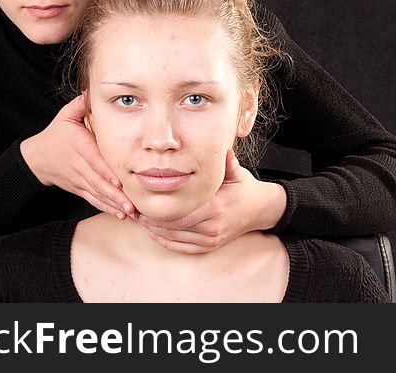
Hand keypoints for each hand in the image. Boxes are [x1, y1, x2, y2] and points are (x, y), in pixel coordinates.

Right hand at [20, 94, 134, 218]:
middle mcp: (79, 165)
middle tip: (132, 204)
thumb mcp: (65, 116)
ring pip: (97, 193)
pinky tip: (120, 214)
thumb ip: (80, 104)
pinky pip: (93, 199)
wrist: (36, 158)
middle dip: (115, 194)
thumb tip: (92, 91)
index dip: (106, 171)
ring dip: (114, 204)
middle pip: (98, 181)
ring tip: (130, 212)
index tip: (120, 181)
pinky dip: (107, 207)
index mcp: (78, 146)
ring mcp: (79, 179)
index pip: (94, 160)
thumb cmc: (56, 134)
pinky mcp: (79, 188)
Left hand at [140, 149, 286, 253]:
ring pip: (176, 239)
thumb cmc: (244, 188)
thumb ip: (226, 162)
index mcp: (216, 206)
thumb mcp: (236, 172)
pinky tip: (154, 233)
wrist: (260, 210)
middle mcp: (213, 226)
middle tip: (135, 211)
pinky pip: (184, 248)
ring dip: (156, 231)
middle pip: (174, 227)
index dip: (160, 211)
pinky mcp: (211, 246)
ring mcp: (212, 239)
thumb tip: (221, 147)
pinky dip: (166, 242)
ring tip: (140, 220)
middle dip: (153, 220)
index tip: (144, 202)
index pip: (181, 213)